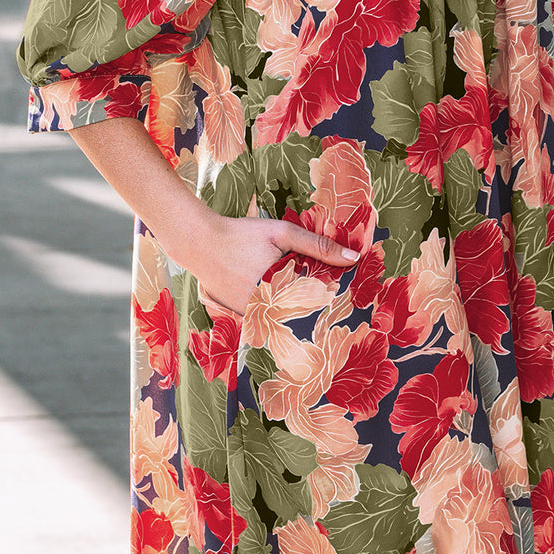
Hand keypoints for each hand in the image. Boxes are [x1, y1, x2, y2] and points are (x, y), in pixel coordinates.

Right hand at [179, 213, 360, 317]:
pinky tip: (291, 300)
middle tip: (343, 305)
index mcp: (282, 290)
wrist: (200, 244)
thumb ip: (318, 245)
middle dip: (323, 309)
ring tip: (320, 305)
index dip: (338, 302)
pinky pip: (271, 318)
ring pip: (288, 320)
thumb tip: (354, 257)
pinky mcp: (244, 316)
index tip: (353, 299)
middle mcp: (267, 309)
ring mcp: (254, 316)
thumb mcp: (282, 233)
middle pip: (306, 316)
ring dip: (303, 313)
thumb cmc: (242, 235)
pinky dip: (282, 311)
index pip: (321, 305)